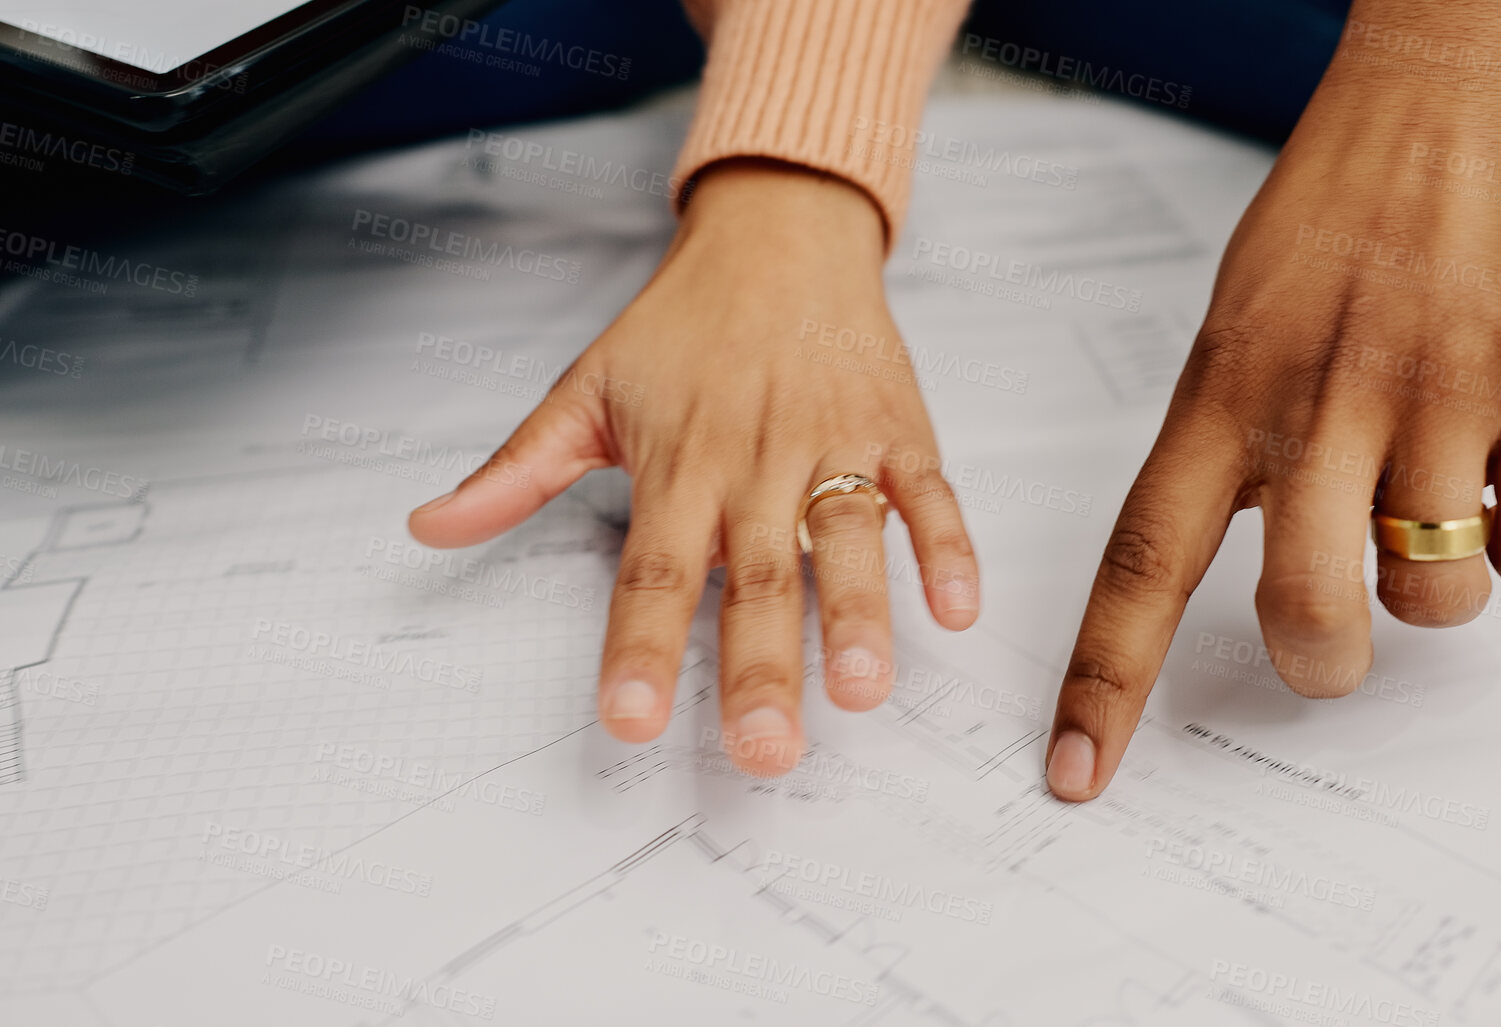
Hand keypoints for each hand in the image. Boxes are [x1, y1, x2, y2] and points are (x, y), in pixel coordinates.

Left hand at [409, 159, 978, 774]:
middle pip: (756, 575)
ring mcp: (833, 441)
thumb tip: (430, 526)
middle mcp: (756, 459)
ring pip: (847, 534)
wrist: (777, 233)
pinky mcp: (897, 427)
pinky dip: (947, 547)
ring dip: (860, 612)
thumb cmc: (684, 323)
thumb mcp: (588, 389)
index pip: (653, 569)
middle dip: (762, 666)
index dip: (642, 647)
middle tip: (765, 750)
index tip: (633, 719)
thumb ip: (517, 471)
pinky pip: (928, 493)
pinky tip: (955, 609)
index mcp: (679, 462)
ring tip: (863, 688)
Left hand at [1044, 1, 1500, 799]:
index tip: (1080, 776)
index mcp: (1226, 386)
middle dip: (1325, 661)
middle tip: (1342, 633)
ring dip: (1442, 585)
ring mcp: (1440, 386)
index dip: (1106, 681)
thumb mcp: (1247, 311)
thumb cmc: (1346, 202)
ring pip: (1439, 597)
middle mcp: (1320, 395)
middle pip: (1303, 611)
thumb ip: (1243, 439)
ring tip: (1445, 489)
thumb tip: (1285, 572)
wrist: (1463, 69)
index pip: (1143, 557)